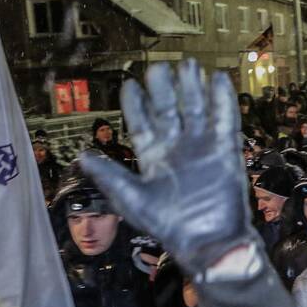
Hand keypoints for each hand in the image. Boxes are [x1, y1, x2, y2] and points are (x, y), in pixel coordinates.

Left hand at [81, 60, 253, 275]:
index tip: (130, 84)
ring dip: (192, 88)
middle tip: (160, 67)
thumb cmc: (170, 226)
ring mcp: (201, 148)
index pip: (142, 124)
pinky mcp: (224, 151)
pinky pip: (223, 120)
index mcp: (153, 158)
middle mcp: (177, 149)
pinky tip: (217, 79)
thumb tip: (81, 155)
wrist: (208, 242)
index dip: (136, 104)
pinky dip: (221, 100)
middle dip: (165, 89)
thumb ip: (110, 175)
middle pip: (169, 110)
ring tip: (189, 65)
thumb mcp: (132, 199)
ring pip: (196, 110)